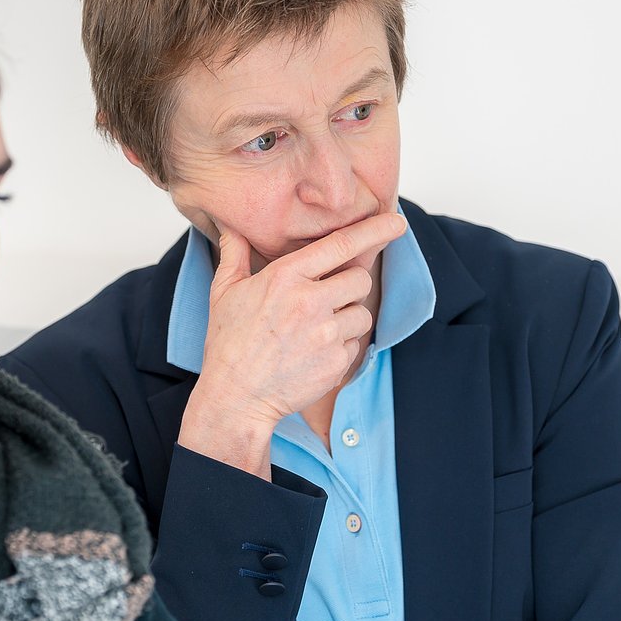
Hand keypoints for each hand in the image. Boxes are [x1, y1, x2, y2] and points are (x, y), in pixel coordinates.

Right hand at [179, 211, 406, 476]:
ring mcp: (325, 334)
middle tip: (328, 298)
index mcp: (285, 277)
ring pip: (363, 313)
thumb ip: (235, 254)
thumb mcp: (224, 292)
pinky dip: (342, 347)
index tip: (396, 222)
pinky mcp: (336, 363)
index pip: (341, 244)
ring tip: (317, 330)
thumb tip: (230, 227)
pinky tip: (314, 353)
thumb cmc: (228, 343)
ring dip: (348, 318)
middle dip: (351, 286)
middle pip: (361, 279)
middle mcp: (309, 302)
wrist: (235, 398)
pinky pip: (356, 345)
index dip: (374, 230)